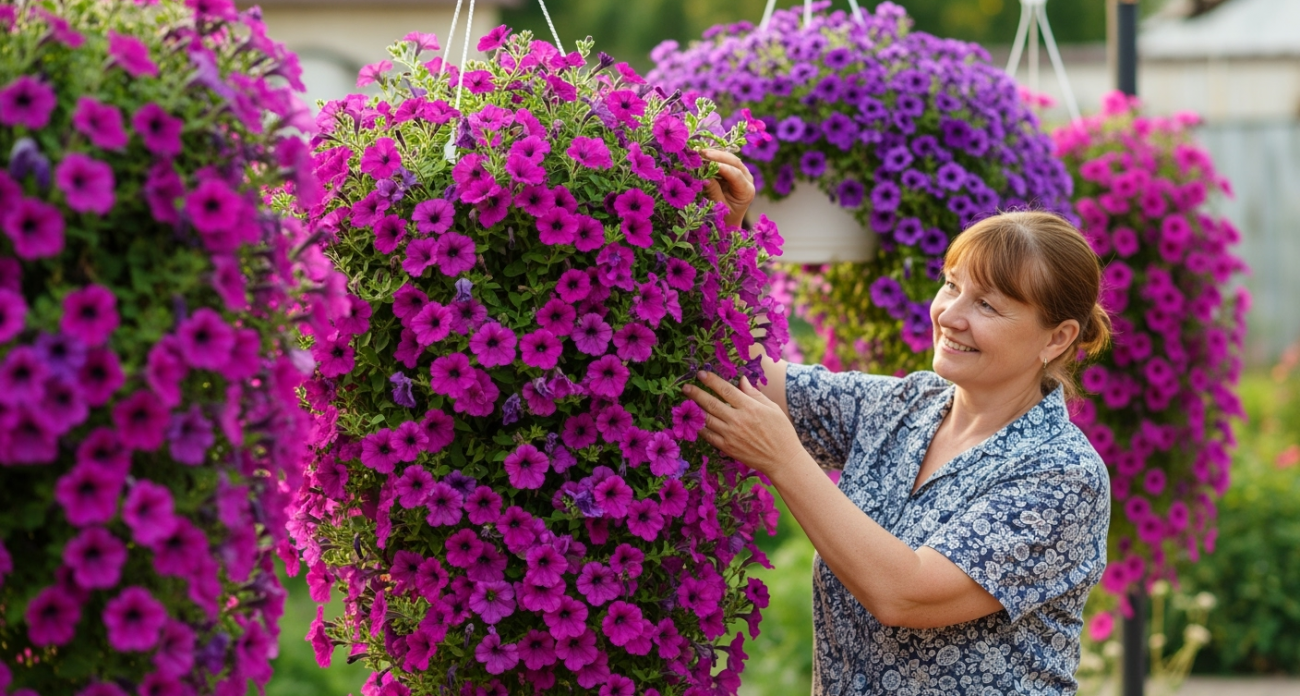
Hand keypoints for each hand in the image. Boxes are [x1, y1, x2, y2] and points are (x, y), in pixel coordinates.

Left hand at [682, 371, 804, 477]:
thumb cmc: (781, 431)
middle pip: (711, 403)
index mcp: (750, 407)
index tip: (701, 374)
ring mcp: (731, 435)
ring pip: (707, 419)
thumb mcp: (772, 408)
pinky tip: (694, 421)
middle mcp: (738, 420)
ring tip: (685, 402)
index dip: (711, 381)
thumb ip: (754, 394)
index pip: (726, 390)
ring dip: (694, 409)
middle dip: (696, 393)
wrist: (782, 459)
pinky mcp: (727, 447)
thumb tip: (741, 380)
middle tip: (685, 387)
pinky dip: (700, 428)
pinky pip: (709, 436)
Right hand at [700, 149, 754, 228]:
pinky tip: (701, 155)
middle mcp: (747, 179)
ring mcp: (741, 173)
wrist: (728, 221)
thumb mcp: (719, 207)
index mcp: (747, 191)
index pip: (736, 175)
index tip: (707, 163)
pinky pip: (724, 160)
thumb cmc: (724, 217)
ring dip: (714, 154)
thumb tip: (704, 175)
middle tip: (701, 153)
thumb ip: (714, 191)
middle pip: (734, 162)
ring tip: (698, 152)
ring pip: (729, 158)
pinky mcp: (733, 170)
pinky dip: (713, 157)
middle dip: (717, 156)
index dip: (721, 167)